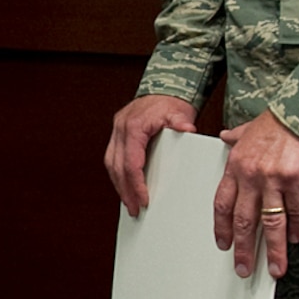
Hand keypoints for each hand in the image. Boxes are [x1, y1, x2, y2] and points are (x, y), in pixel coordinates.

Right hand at [104, 94, 198, 216]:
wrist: (163, 90)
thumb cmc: (170, 103)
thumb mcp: (179, 113)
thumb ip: (181, 122)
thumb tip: (188, 128)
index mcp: (133, 127)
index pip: (131, 163)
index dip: (136, 184)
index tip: (143, 200)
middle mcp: (120, 129)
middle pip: (117, 167)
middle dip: (125, 191)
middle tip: (134, 209)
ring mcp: (116, 132)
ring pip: (110, 164)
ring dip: (119, 185)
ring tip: (128, 202)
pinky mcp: (118, 135)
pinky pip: (113, 158)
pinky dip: (118, 175)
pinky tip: (125, 186)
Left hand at [213, 109, 298, 278]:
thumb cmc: (276, 121)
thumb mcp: (248, 128)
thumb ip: (235, 137)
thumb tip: (224, 136)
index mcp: (235, 166)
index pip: (223, 204)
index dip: (222, 228)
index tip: (224, 245)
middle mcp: (250, 175)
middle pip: (244, 220)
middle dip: (244, 249)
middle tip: (244, 268)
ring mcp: (272, 179)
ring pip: (270, 222)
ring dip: (273, 250)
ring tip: (276, 268)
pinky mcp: (294, 179)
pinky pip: (296, 210)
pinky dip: (297, 227)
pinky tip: (297, 238)